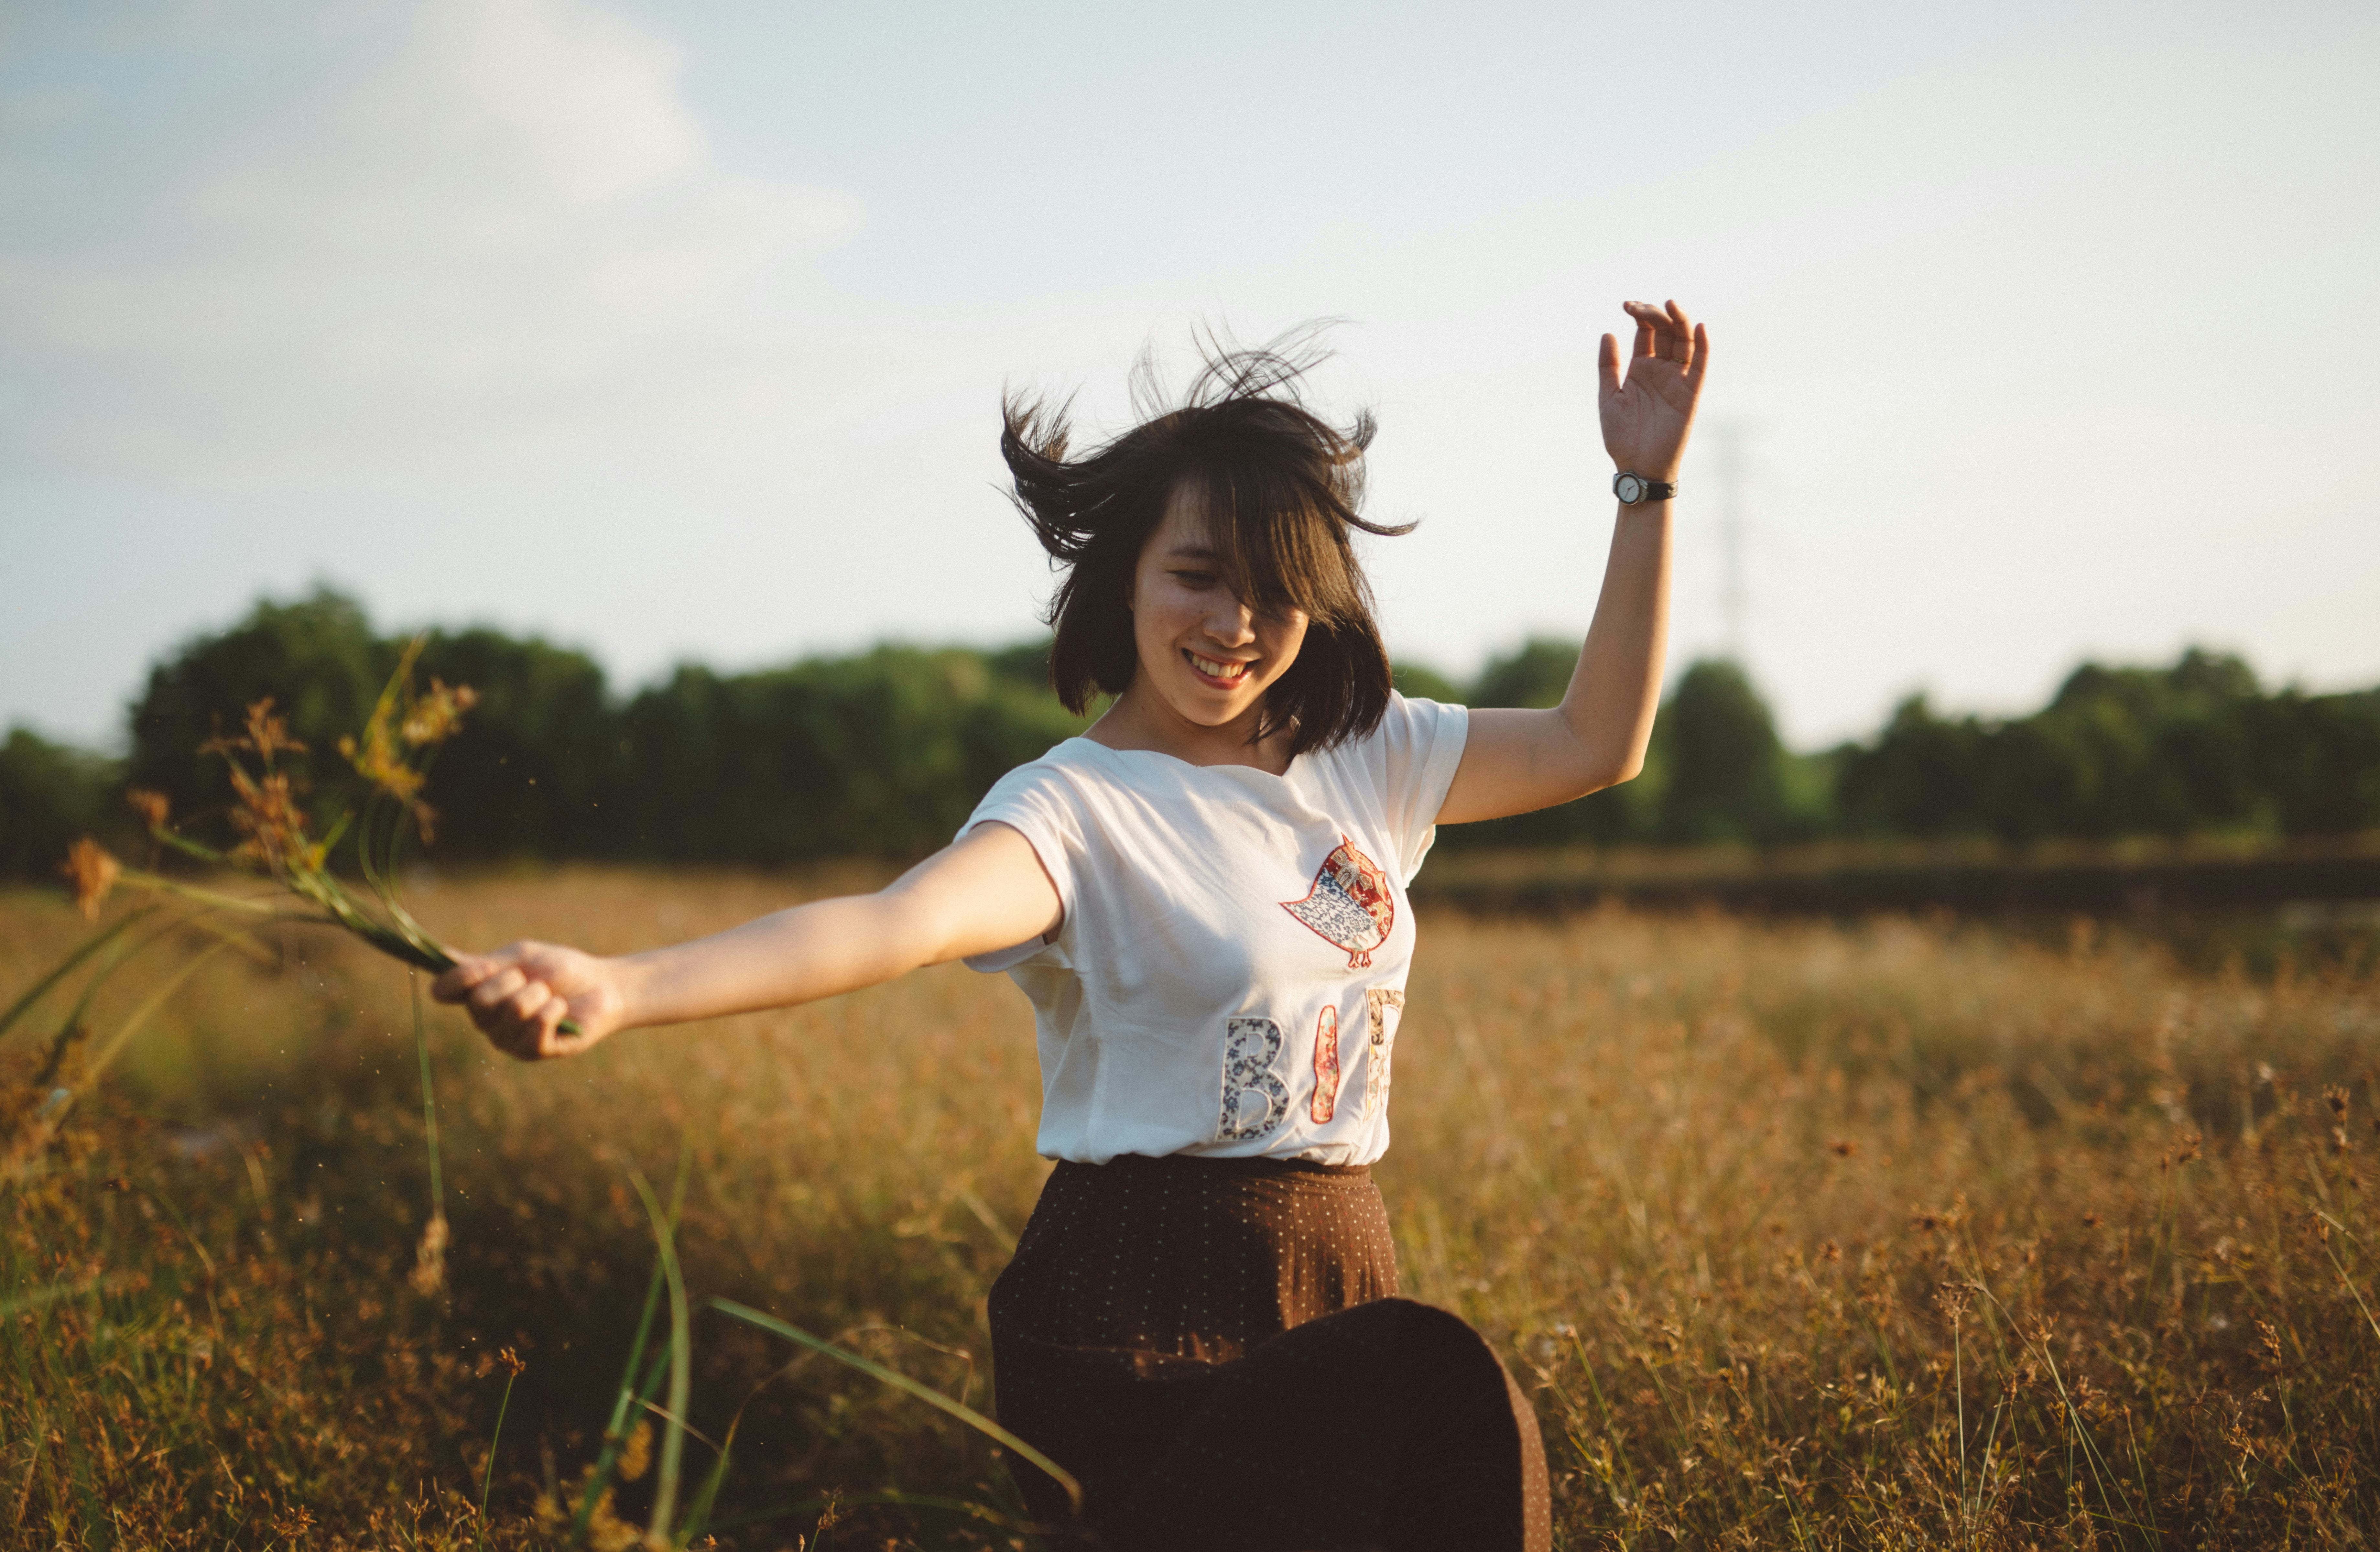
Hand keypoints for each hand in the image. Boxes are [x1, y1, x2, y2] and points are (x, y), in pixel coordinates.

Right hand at [432, 941, 628, 1060]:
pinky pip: (534, 1030)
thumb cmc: (560, 971)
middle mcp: (485, 1020)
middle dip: (511, 981)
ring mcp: (507, 1039)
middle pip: (479, 1002)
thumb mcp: (521, 958)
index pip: (443, 991)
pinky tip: (560, 1009)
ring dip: (538, 994)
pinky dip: (552, 1011)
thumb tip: (443, 956)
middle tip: (532, 979)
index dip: (459, 978)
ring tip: (550, 994)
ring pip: (511, 1013)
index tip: (484, 966)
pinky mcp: (533, 1052)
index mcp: (477, 993)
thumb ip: (484, 963)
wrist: (601, 987)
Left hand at [1598, 299, 1708, 484]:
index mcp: (1640, 368)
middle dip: (1655, 314)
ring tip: (1670, 304)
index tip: (1626, 305)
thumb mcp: (1609, 398)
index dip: (1639, 315)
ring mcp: (1677, 380)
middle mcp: (1661, 369)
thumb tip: (1607, 333)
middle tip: (1639, 306)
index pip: (1646, 332)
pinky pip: (1700, 366)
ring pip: (1684, 342)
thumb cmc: (1622, 437)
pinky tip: (1699, 327)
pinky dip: (1703, 346)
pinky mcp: (1690, 393)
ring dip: (1680, 321)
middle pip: (1665, 331)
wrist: (1638, 467)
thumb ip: (1609, 366)